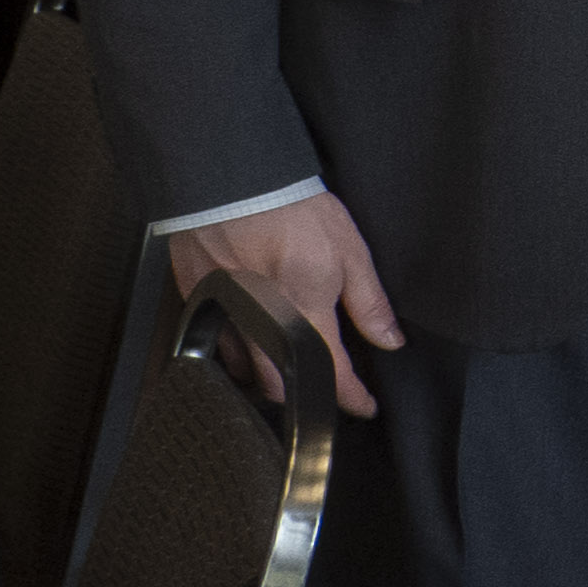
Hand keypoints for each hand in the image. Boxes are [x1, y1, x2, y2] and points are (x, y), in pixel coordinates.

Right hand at [166, 193, 401, 416]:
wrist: (232, 180)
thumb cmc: (289, 209)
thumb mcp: (350, 251)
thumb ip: (369, 303)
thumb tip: (389, 339)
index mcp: (303, 311)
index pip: (332, 373)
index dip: (351, 396)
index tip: (364, 405)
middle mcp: (259, 321)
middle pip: (281, 386)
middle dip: (307, 397)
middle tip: (327, 392)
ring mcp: (224, 313)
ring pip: (243, 372)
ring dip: (268, 380)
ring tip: (290, 374)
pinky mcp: (197, 300)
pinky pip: (214, 345)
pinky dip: (234, 355)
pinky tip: (248, 347)